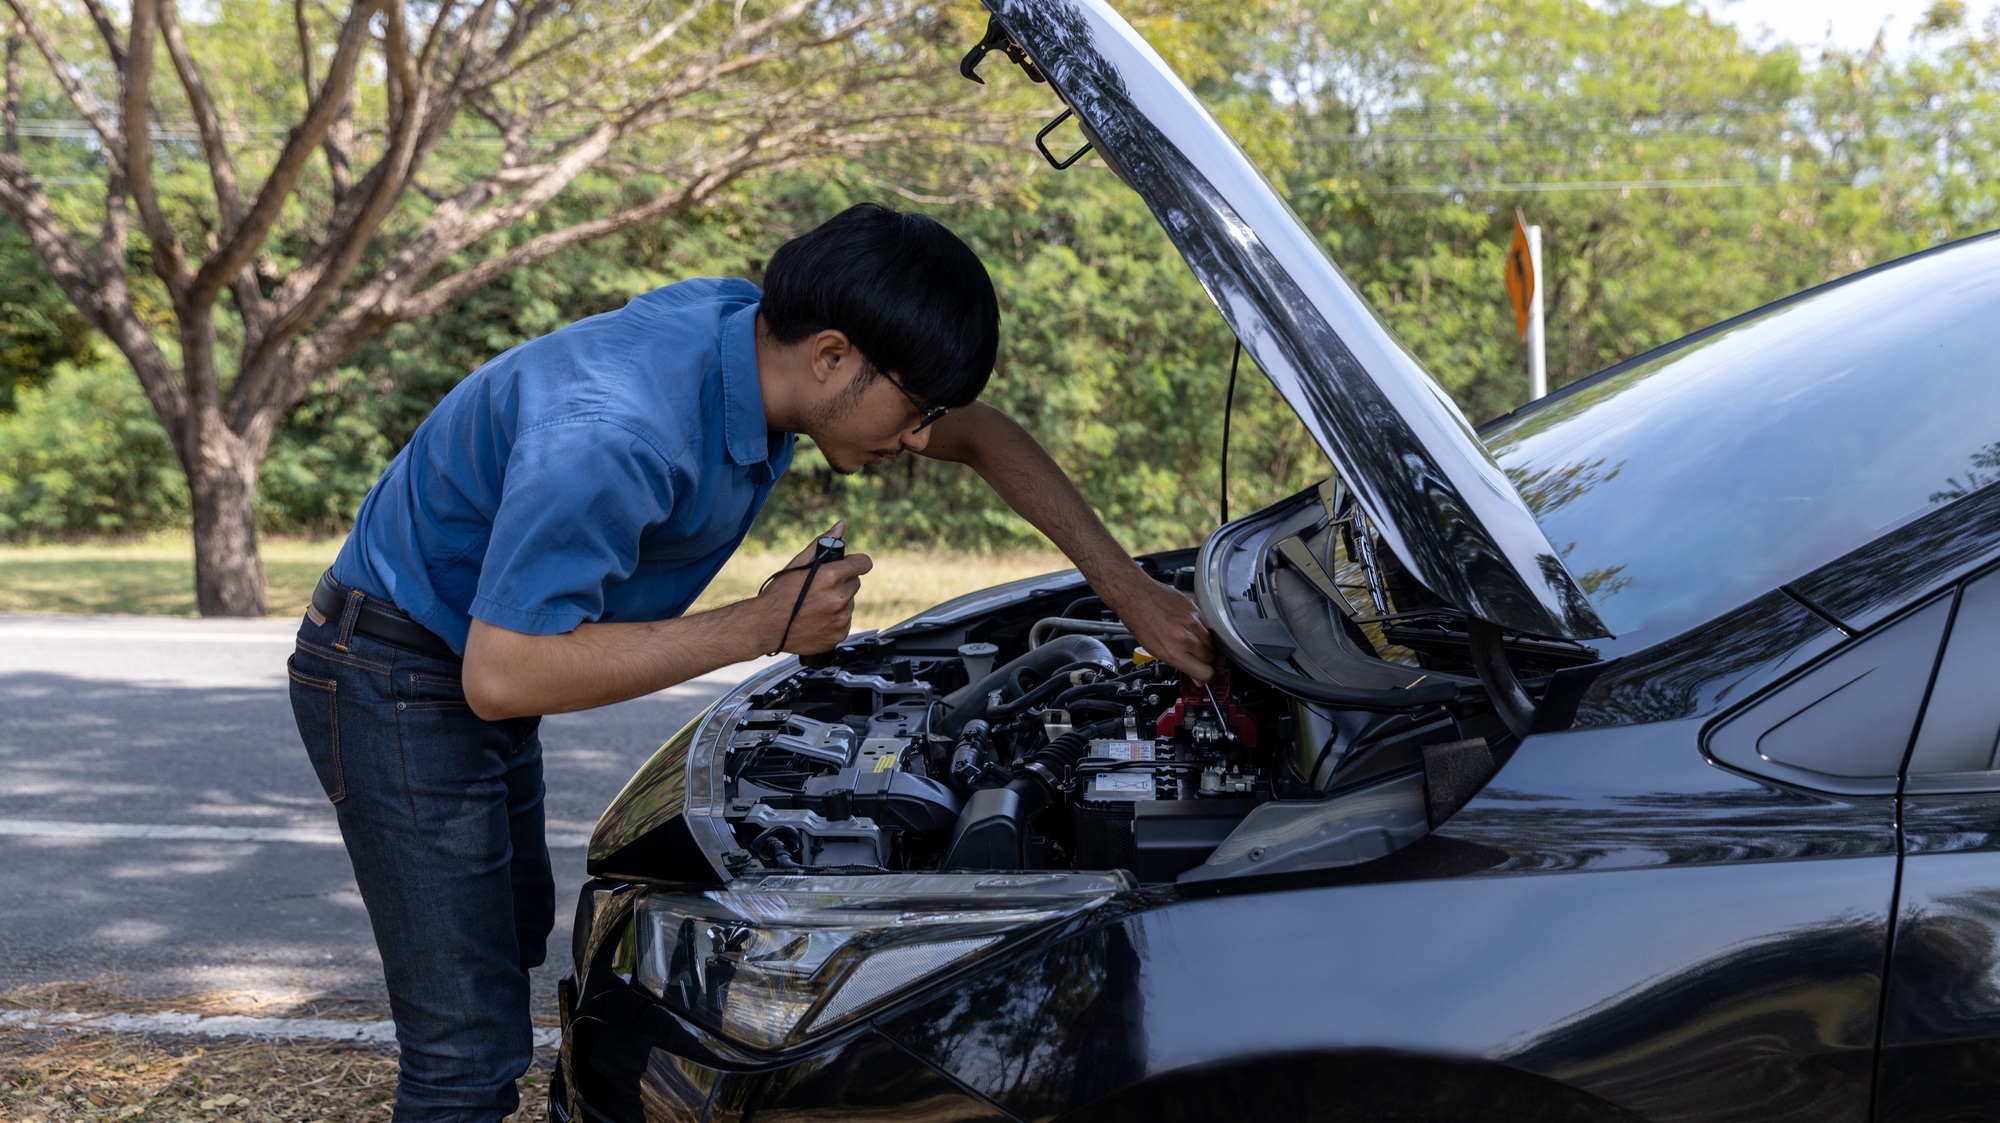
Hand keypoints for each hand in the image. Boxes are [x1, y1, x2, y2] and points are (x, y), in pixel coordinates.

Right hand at [753, 521, 873, 654]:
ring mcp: (840, 618)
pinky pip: (844, 621)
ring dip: (838, 602)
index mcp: (832, 576)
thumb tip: (840, 526)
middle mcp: (840, 598)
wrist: (766, 626)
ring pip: (849, 603)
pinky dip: (835, 620)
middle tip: (821, 588)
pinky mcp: (839, 634)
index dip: (855, 562)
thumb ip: (823, 543)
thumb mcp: (798, 563)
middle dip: (842, 583)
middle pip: (854, 583)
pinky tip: (817, 619)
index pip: (863, 563)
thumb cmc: (779, 594)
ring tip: (815, 605)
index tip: (850, 565)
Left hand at [1102, 570, 1213, 682]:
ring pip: (1211, 642)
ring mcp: (1192, 623)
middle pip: (1209, 658)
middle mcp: (1184, 639)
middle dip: (1204, 660)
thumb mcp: (1156, 651)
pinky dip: (1201, 630)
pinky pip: (1207, 626)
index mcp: (1173, 653)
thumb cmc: (1141, 622)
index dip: (1205, 675)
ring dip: (1204, 645)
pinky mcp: (1195, 610)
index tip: (1203, 674)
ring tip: (1190, 640)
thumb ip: (1179, 664)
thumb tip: (1195, 677)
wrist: (1137, 596)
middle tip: (1194, 656)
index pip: (1205, 673)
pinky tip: (1189, 627)